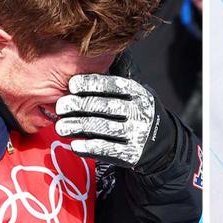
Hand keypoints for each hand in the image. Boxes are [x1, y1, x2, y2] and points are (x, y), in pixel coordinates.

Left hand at [55, 74, 173, 171]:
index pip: (113, 85)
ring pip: (103, 128)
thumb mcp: (134, 93)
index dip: (91, 84)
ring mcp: (136, 133)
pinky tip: (75, 144)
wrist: (160, 141)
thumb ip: (112, 84)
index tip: (72, 85)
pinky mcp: (132, 153)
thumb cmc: (136, 112)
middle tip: (61, 106)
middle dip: (79, 105)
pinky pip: (107, 150)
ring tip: (61, 127)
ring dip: (78, 126)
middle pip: (105, 106)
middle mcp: (139, 112)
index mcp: (138, 93)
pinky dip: (89, 148)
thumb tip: (85, 68)